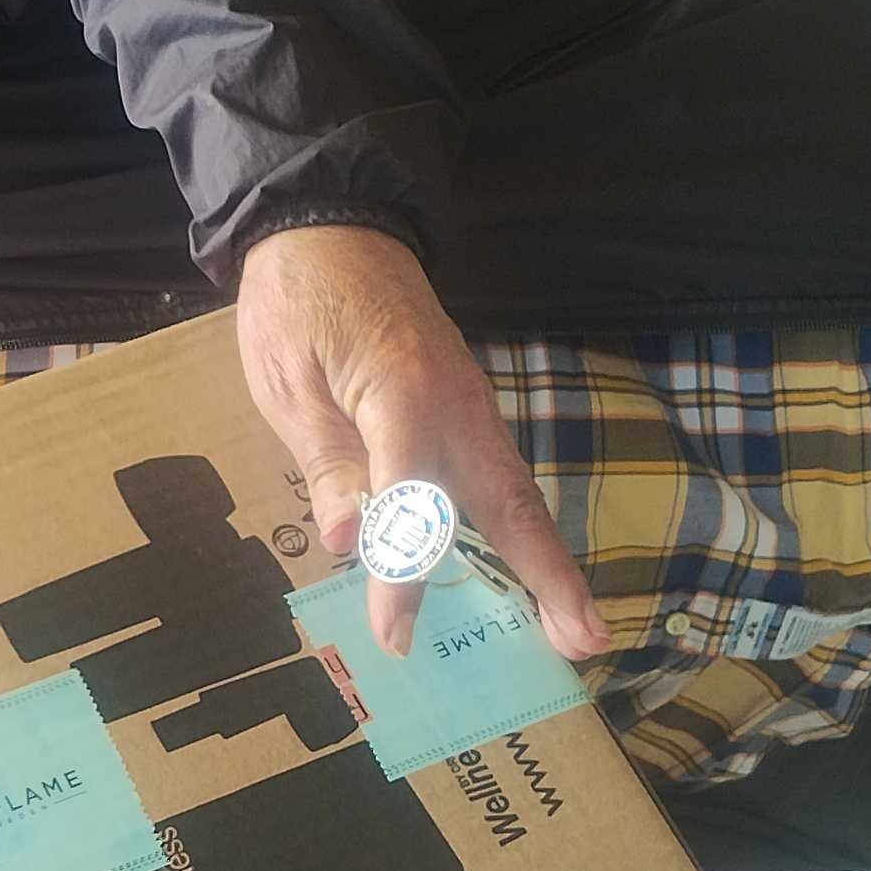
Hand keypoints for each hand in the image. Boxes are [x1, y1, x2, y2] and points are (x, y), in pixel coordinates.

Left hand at [233, 223, 610, 660]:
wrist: (332, 227)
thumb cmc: (300, 304)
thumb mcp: (288, 385)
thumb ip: (326, 463)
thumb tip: (350, 542)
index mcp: (403, 396)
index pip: (410, 504)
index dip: (404, 575)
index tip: (395, 638)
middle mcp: (456, 406)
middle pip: (507, 503)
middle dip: (546, 577)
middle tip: (582, 643)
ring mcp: (471, 406)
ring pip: (512, 494)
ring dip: (545, 562)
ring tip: (574, 628)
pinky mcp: (466, 409)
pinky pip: (496, 478)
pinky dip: (518, 530)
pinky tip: (523, 575)